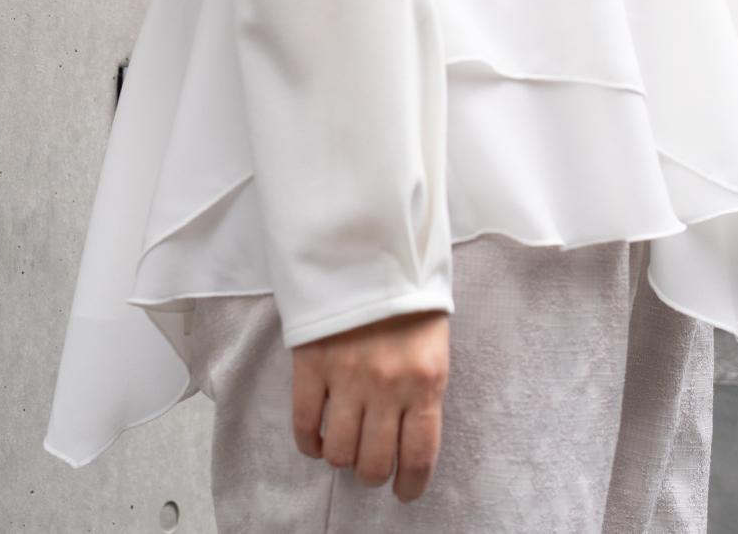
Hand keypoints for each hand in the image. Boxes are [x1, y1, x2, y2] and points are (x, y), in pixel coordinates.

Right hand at [291, 309, 450, 502]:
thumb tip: (411, 436)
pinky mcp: (311, 364)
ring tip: (345, 446)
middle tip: (372, 465)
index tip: (405, 491)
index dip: (411, 485)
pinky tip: (317, 440)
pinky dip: (309, 443)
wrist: (368, 245)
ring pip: (339, 452)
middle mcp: (388, 385)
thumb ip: (424, 388)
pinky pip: (305, 424)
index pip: (419, 456)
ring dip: (342, 458)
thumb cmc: (407, 293)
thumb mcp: (433, 341)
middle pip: (375, 463)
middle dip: (373, 473)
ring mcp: (346, 376)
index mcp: (425, 379)